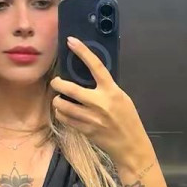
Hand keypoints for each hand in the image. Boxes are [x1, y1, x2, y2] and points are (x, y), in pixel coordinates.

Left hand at [49, 37, 147, 166]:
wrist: (130, 145)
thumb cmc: (128, 119)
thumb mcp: (122, 99)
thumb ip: (107, 89)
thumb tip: (90, 78)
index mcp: (111, 91)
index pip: (96, 66)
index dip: (83, 52)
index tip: (71, 41)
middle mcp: (99, 102)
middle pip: (70, 88)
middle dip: (57, 83)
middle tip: (55, 82)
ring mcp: (91, 117)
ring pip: (63, 105)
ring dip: (57, 101)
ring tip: (59, 99)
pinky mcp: (85, 130)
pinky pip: (65, 119)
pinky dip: (61, 114)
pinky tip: (64, 113)